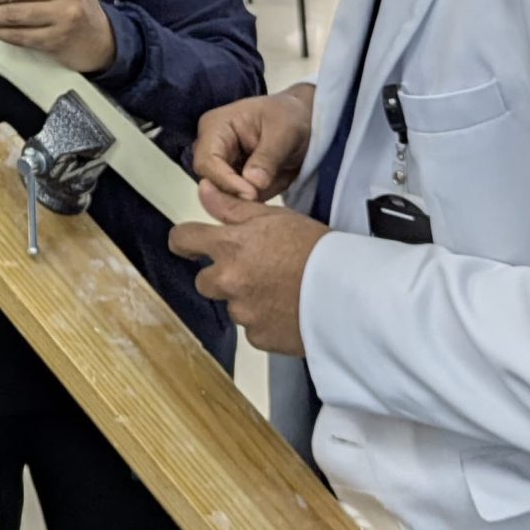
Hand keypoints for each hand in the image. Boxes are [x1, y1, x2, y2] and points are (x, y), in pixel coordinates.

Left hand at [168, 184, 329, 356]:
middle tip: (256, 270)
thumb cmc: (316, 250)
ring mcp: (242, 312)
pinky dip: (265, 322)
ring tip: (281, 290)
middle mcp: (228, 281)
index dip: (185, 241)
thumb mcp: (274, 216)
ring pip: (232, 306)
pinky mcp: (258, 338)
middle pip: (204, 280)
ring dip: (247, 300)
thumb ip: (232, 207)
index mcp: (229, 246)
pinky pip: (253, 329)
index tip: (189, 244)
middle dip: (222, 276)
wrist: (347, 292)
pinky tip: (288, 309)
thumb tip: (205, 191)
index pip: (182, 240)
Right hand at [191, 84, 315, 201]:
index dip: (226, 181)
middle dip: (239, 191)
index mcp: (215, 127)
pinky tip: (275, 182)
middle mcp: (209, 147)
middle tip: (266, 198)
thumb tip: (253, 182)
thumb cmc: (288, 116)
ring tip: (278, 180)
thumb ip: (268, 157)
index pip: (207, 162)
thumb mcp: (285, 132)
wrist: (299, 119)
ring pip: (225, 193)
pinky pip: (238, 196)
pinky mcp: (231, 177)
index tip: (252, 193)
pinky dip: (257, 195)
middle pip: (211, 182)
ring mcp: (219, 164)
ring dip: (252, 194)